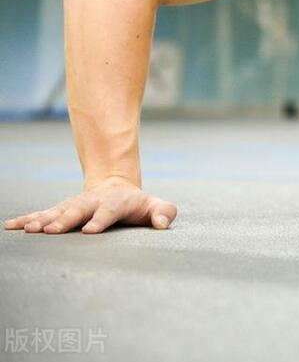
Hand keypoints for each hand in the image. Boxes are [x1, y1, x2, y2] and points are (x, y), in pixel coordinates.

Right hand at [3, 177, 176, 233]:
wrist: (116, 188)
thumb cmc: (138, 205)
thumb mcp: (155, 206)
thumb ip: (163, 213)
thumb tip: (163, 224)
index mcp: (116, 203)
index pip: (109, 211)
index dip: (100, 220)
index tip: (89, 231)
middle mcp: (92, 202)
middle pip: (78, 210)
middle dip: (65, 220)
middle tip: (51, 230)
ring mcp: (75, 205)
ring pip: (57, 211)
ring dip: (43, 220)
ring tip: (30, 230)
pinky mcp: (61, 210)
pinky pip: (42, 214)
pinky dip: (27, 219)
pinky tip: (11, 226)